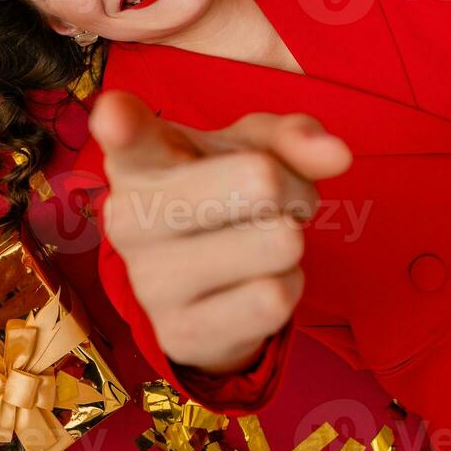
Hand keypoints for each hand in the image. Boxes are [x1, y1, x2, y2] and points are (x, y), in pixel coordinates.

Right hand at [91, 90, 351, 374]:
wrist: (206, 287)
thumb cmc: (224, 192)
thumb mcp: (255, 148)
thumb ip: (293, 136)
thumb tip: (336, 154)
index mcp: (139, 158)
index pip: (127, 135)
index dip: (121, 122)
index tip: (114, 115)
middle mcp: (127, 217)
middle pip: (262, 181)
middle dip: (295, 189)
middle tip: (273, 199)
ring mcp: (148, 282)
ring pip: (280, 243)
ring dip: (293, 240)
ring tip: (262, 241)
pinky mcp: (179, 335)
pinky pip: (276, 299)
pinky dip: (289, 286)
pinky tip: (256, 283)